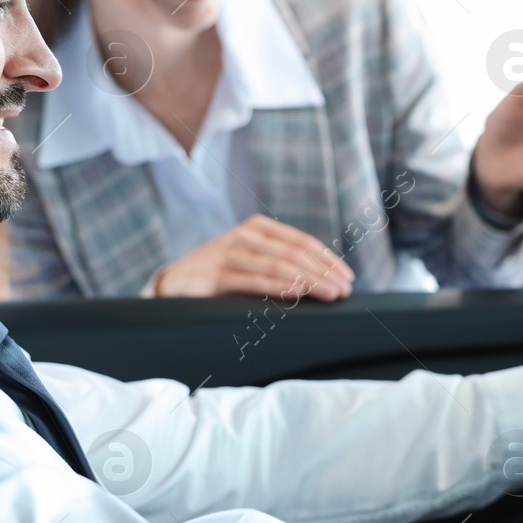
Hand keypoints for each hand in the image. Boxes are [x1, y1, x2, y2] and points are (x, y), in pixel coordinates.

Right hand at [153, 215, 353, 299]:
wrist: (174, 282)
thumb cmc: (222, 274)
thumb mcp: (252, 261)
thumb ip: (280, 263)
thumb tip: (326, 281)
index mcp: (258, 228)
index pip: (302, 242)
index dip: (328, 260)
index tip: (348, 278)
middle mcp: (245, 235)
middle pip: (293, 253)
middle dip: (323, 272)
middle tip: (344, 290)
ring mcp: (228, 253)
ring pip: (277, 265)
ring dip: (308, 280)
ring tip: (329, 294)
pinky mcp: (215, 275)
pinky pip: (252, 280)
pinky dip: (278, 286)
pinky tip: (297, 292)